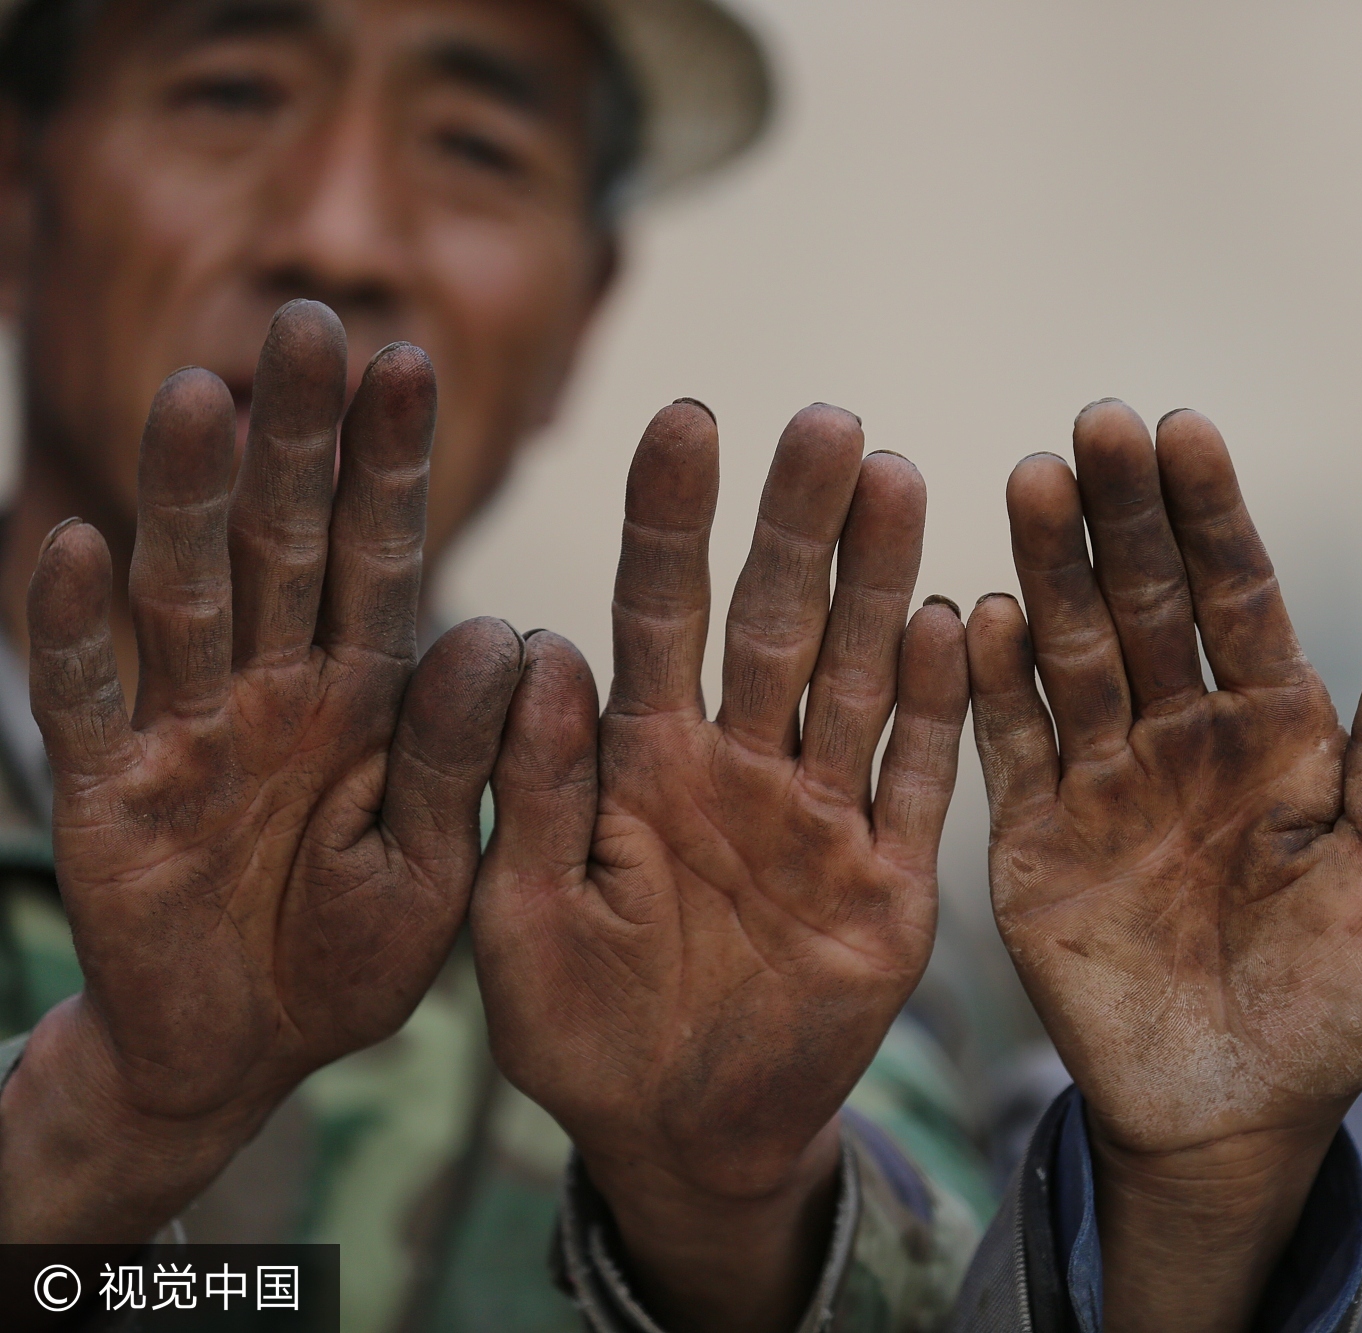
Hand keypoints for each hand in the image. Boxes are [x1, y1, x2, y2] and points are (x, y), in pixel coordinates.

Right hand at [0, 300, 524, 1241]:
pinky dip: (75, 630)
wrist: (245, 1054)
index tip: (411, 361)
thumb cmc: (355, 953)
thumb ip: (461, 755)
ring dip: (186, 497)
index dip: (392, 465)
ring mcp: (185, 728)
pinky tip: (71, 546)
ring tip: (201, 393)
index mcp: (369, 693)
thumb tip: (501, 630)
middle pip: (281, 542)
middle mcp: (274, 685)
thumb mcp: (437, 865)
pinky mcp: (107, 790)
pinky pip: (88, 699)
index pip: (381, 556)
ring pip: (185, 592)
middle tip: (311, 321)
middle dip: (296, 439)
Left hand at [471, 402, 966, 1332]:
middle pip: (774, 622)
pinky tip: (958, 617)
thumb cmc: (582, 1036)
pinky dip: (936, 705)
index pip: (659, 615)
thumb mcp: (522, 918)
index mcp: (642, 765)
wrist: (685, 1140)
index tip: (686, 417)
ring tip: (897, 477)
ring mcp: (821, 819)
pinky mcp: (891, 883)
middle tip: (826, 419)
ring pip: (855, 676)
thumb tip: (534, 646)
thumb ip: (537, 791)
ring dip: (877, 582)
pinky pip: (918, 779)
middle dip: (798, 522)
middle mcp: (738, 768)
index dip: (672, 520)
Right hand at [969, 402, 1361, 1332]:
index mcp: (1280, 735)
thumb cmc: (1337, 1010)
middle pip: (1148, 603)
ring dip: (1051, 570)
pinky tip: (979, 614)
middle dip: (1124, 515)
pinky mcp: (1035, 839)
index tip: (1186, 431)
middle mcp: (1186, 738)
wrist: (1236, 1115)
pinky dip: (992, 686)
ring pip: (1072, 653)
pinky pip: (1010, 748)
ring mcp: (1105, 782)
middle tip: (1096, 423)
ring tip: (1032, 479)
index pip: (1240, 599)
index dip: (1212, 517)